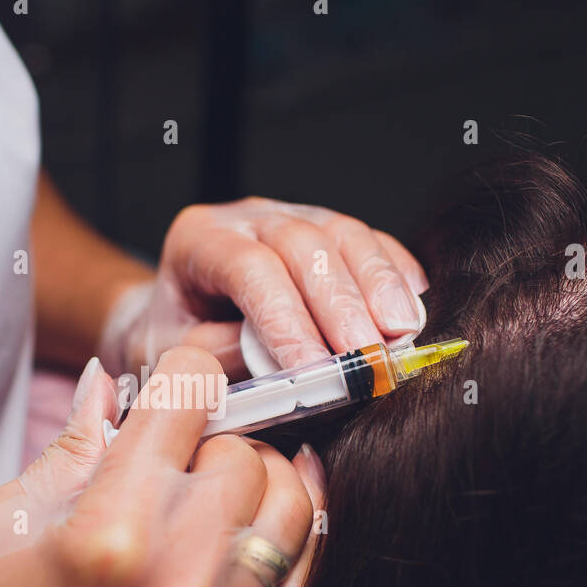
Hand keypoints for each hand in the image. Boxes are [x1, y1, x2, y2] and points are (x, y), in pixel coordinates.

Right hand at [0, 348, 326, 586]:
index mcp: (105, 527)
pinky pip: (304, 570)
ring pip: (289, 501)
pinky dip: (299, 525)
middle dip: (213, 431)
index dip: (185, 368)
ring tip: (218, 478)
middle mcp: (174, 572)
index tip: (180, 372)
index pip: (186, 401)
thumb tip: (110, 384)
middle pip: (243, 449)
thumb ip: (70, 448)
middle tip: (180, 444)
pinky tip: (274, 503)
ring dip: (259, 475)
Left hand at [106, 197, 428, 375]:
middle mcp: (249, 218)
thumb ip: (217, 354)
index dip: (285, 319)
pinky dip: (396, 276)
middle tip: (368, 358)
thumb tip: (274, 364)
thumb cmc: (173, 340)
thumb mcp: (173, 355)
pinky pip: (371, 242)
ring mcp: (294, 217)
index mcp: (200, 239)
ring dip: (379, 289)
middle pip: (305, 246)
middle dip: (342, 306)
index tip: (313, 369)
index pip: (250, 269)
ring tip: (401, 337)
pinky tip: (413, 313)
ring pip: (345, 235)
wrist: (177, 320)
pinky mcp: (330, 231)